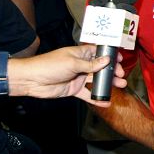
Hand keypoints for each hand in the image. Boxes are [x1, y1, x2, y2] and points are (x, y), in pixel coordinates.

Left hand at [8, 45, 126, 104]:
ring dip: (108, 84)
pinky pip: (87, 94)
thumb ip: (90, 64)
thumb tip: (106, 60)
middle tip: (121, 76)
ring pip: (96, 81)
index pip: (98, 52)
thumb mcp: (72, 63)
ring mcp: (78, 77)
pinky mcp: (74, 89)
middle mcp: (81, 65)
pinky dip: (96, 98)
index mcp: (80, 54)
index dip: (110, 55)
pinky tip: (105, 101)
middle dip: (112, 71)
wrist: (32, 80)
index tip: (120, 59)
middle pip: (100, 68)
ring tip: (120, 86)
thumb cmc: (49, 65)